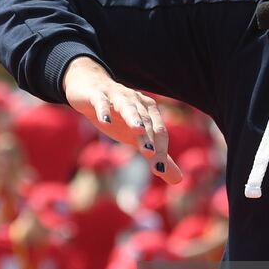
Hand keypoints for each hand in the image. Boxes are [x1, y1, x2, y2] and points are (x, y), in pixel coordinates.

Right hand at [62, 57, 181, 183]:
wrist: (90, 88)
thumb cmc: (117, 115)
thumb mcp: (137, 138)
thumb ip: (158, 156)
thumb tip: (178, 180)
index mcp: (149, 111)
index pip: (159, 132)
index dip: (160, 150)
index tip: (159, 171)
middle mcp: (136, 101)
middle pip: (146, 121)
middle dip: (148, 137)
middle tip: (150, 155)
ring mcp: (117, 96)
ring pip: (128, 107)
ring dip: (134, 118)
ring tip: (138, 131)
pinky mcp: (98, 95)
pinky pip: (102, 102)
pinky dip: (104, 111)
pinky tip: (105, 122)